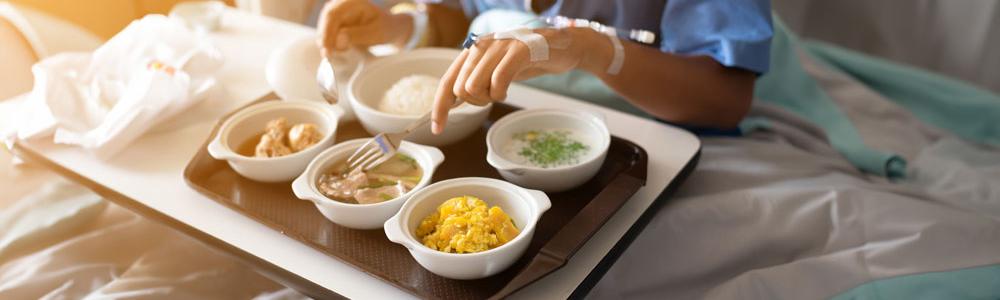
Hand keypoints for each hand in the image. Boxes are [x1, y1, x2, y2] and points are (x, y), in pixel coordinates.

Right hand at [317, 0, 411, 54]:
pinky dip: (330, 45)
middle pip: (325, 21)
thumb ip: (359, 35)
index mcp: (352, 1)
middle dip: (325, 40)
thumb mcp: (377, 33)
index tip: (327, 50)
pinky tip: (336, 53)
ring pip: (323, 29)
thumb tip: (338, 40)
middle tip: (328, 57)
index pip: (333, 15)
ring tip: (336, 56)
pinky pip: (327, 35)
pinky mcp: (335, 24)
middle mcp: (341, 4)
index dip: (327, 33)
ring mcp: (337, 13)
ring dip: (327, 43)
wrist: (389, 29)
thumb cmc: (385, 29)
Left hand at [431, 28, 606, 133]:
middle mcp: (481, 46)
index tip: (437, 129)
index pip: (447, 82)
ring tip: (502, 91)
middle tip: (493, 96)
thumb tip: (451, 101)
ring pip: (473, 86)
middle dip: (475, 102)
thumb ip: (474, 80)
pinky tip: (507, 90)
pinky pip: (498, 80)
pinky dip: (501, 92)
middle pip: (459, 89)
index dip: (439, 107)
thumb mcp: (495, 70)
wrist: (561, 46)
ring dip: (488, 98)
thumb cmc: (526, 61)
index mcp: (472, 51)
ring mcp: (498, 47)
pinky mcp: (517, 51)